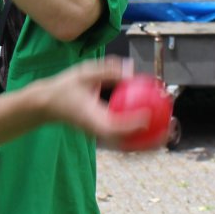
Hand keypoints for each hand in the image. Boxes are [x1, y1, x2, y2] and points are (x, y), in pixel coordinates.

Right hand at [39, 57, 158, 149]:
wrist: (46, 105)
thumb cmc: (64, 87)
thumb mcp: (84, 72)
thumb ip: (108, 70)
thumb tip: (131, 68)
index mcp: (91, 119)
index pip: (115, 125)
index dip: (133, 123)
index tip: (149, 116)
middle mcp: (97, 132)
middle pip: (127, 143)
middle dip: (149, 142)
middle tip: (168, 130)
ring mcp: (99, 136)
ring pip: (128, 145)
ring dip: (148, 144)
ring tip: (168, 134)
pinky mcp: (101, 135)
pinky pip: (123, 138)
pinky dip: (139, 136)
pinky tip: (153, 127)